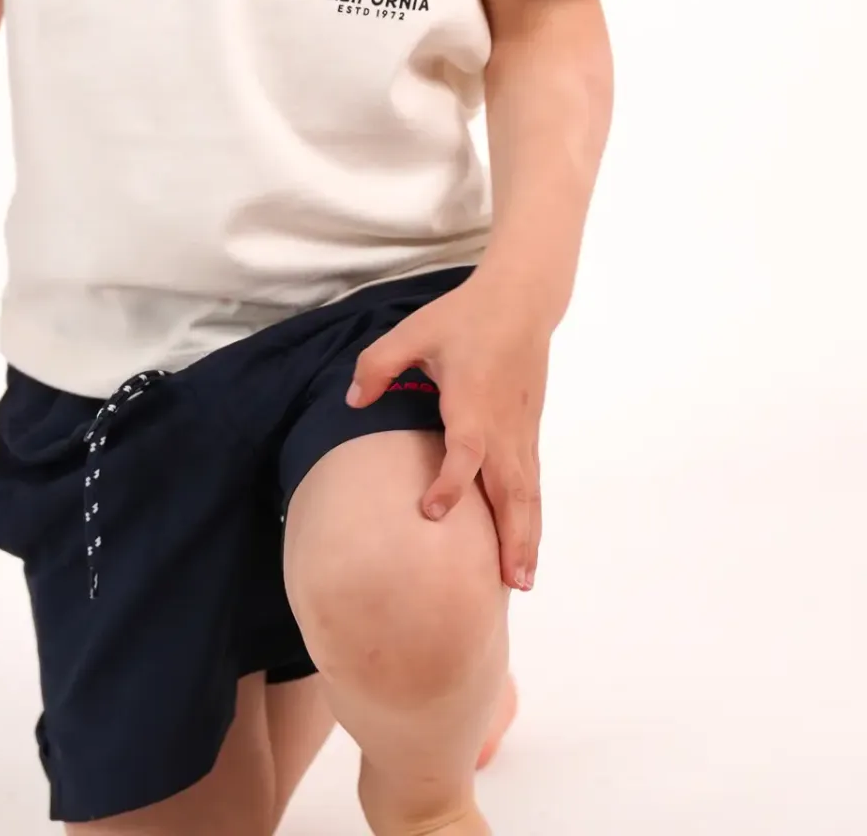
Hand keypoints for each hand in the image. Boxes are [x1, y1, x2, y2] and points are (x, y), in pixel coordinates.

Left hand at [345, 271, 550, 590]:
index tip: (431, 512)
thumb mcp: (413, 330)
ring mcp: (521, 433)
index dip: (450, 483)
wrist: (521, 302)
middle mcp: (502, 426)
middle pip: (510, 491)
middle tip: (505, 584)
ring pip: (528, 495)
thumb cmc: (464, 316)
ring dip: (527, 538)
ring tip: (522, 582)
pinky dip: (533, 519)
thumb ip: (378, 364)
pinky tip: (528, 546)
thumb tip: (352, 402)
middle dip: (509, 538)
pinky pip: (533, 484)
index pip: (465, 452)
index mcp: (472, 402)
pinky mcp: (529, 433)